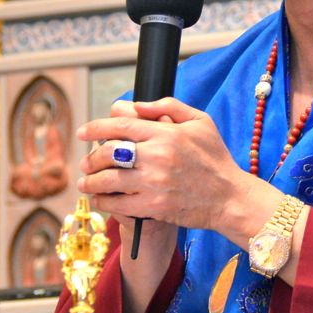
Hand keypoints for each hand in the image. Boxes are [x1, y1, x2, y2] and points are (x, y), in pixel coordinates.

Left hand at [77, 98, 270, 237]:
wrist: (229, 197)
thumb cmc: (215, 158)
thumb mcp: (201, 122)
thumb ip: (168, 107)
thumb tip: (136, 104)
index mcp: (167, 133)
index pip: (121, 124)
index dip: (96, 127)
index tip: (83, 132)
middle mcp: (158, 156)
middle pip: (109, 151)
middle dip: (90, 156)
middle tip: (85, 161)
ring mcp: (154, 182)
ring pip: (108, 179)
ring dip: (90, 180)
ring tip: (85, 182)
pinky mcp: (154, 207)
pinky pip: (117, 203)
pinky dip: (103, 201)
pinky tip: (100, 199)